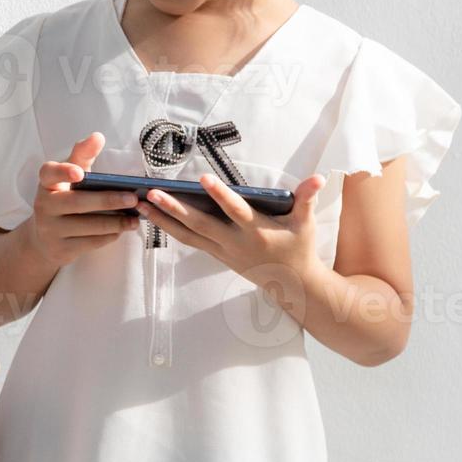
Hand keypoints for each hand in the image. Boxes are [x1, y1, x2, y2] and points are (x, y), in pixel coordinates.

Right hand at [21, 131, 141, 269]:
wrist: (43, 238)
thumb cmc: (63, 200)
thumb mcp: (68, 177)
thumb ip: (82, 156)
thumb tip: (97, 136)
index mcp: (46, 183)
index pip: (49, 173)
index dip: (63, 172)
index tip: (80, 173)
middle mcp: (44, 205)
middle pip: (77, 203)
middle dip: (108, 200)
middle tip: (132, 198)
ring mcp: (50, 229)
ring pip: (87, 226)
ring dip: (115, 222)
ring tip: (135, 218)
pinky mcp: (60, 249)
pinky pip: (90, 243)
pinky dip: (109, 236)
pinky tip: (122, 230)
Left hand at [137, 172, 326, 286]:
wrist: (292, 284)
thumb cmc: (298, 248)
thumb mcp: (305, 223)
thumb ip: (306, 199)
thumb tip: (320, 178)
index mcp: (256, 231)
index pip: (235, 210)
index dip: (220, 194)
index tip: (202, 178)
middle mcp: (234, 242)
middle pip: (199, 225)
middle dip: (173, 209)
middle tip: (151, 193)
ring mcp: (222, 251)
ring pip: (188, 235)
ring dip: (162, 220)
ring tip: (141, 204)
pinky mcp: (216, 255)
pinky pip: (189, 241)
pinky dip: (170, 230)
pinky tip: (153, 217)